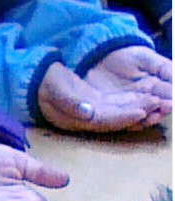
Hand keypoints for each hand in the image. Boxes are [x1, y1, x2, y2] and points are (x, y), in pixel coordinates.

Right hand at [38, 52, 170, 131]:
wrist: (37, 80)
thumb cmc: (45, 83)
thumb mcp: (54, 89)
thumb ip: (70, 102)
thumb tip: (89, 113)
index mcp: (77, 119)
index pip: (105, 121)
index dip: (124, 118)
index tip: (142, 112)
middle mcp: (89, 119)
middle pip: (119, 120)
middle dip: (141, 114)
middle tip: (162, 106)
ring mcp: (95, 112)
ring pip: (123, 113)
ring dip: (143, 109)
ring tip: (162, 102)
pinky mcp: (99, 104)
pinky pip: (121, 106)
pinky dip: (137, 102)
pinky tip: (151, 97)